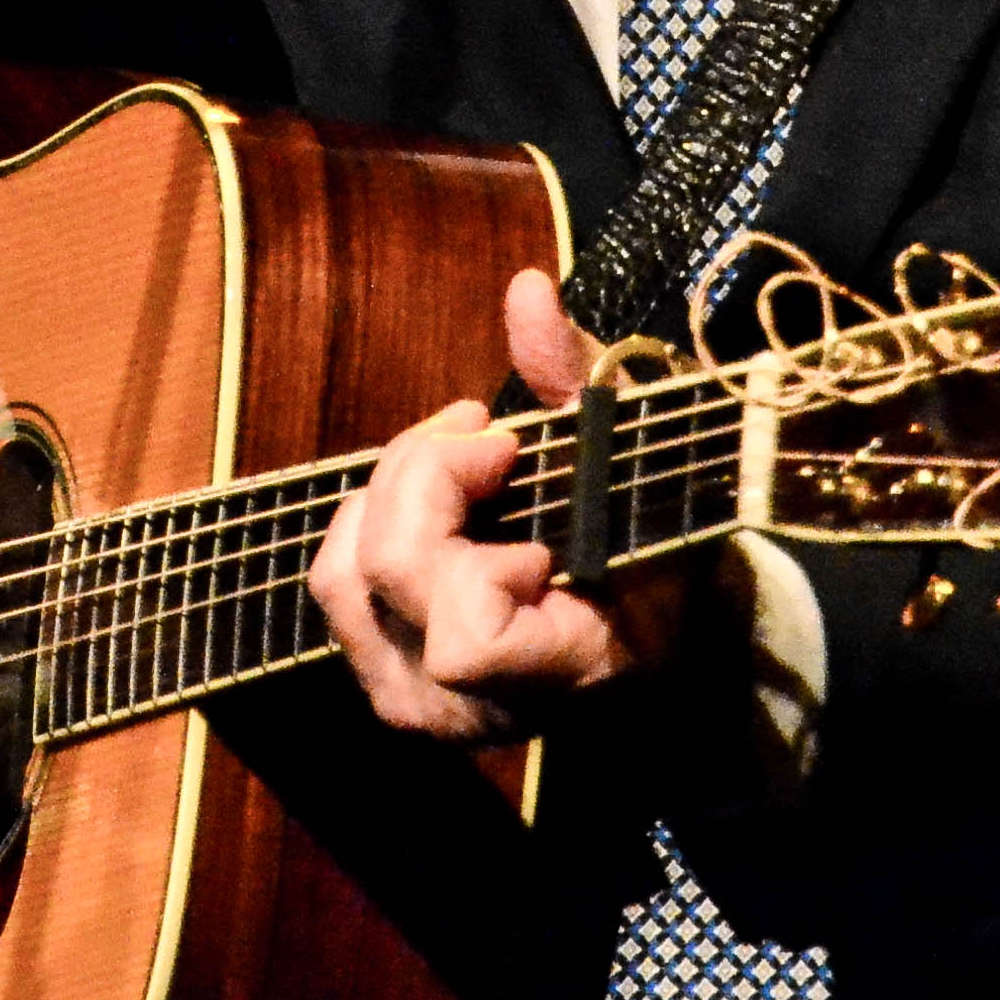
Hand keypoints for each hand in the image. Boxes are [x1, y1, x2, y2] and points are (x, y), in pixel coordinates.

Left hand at [306, 266, 689, 740]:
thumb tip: (524, 289)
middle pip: (381, 571)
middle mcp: (468, 710)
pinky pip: (337, 587)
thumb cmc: (659, 544)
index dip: (463, 527)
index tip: (516, 455)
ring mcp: (415, 704)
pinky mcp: (382, 678)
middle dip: (424, 469)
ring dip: (393, 492)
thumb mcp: (636, 459)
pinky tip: (436, 499)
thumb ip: (574, 377)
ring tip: (461, 461)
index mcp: (553, 674)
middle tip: (487, 432)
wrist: (662, 634)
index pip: (460, 634)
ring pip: (340, 575)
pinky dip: (375, 520)